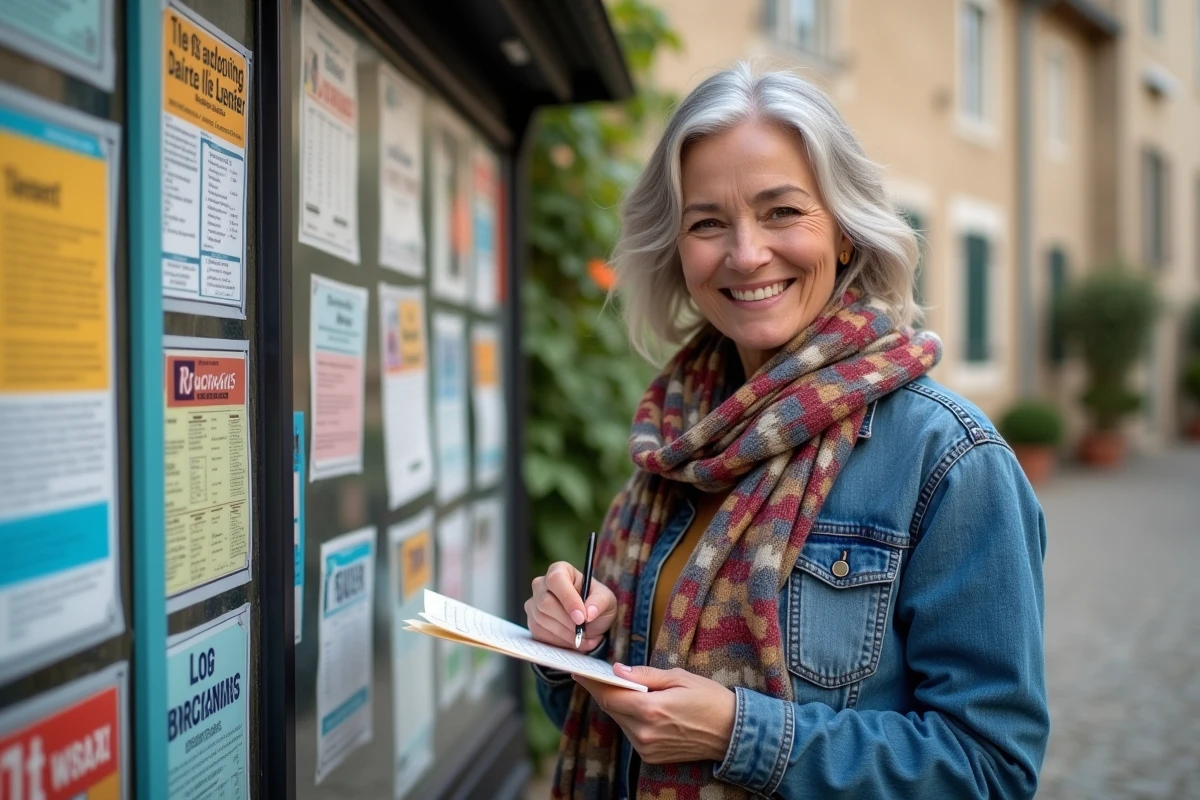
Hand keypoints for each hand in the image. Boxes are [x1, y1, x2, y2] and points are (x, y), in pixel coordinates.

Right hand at [525, 561, 616, 650]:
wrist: (589, 622)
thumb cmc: (596, 604)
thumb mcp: (606, 600)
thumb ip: (599, 602)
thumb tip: (589, 612)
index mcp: (560, 570)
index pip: (556, 580)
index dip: (568, 599)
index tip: (582, 617)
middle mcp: (541, 584)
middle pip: (545, 602)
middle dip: (567, 621)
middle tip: (584, 631)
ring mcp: (533, 603)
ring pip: (541, 620)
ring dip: (566, 634)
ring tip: (584, 637)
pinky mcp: (532, 622)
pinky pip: (540, 633)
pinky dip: (559, 641)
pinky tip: (574, 641)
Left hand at [573, 664, 734, 763]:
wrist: (732, 733)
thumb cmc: (709, 699)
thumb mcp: (679, 677)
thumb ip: (645, 675)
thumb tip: (618, 670)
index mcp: (651, 709)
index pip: (610, 696)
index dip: (592, 683)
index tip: (578, 671)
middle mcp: (645, 732)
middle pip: (611, 709)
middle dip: (604, 691)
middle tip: (597, 675)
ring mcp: (647, 747)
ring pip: (620, 721)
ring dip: (618, 704)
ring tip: (620, 688)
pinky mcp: (651, 756)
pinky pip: (631, 733)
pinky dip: (630, 718)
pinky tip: (639, 706)